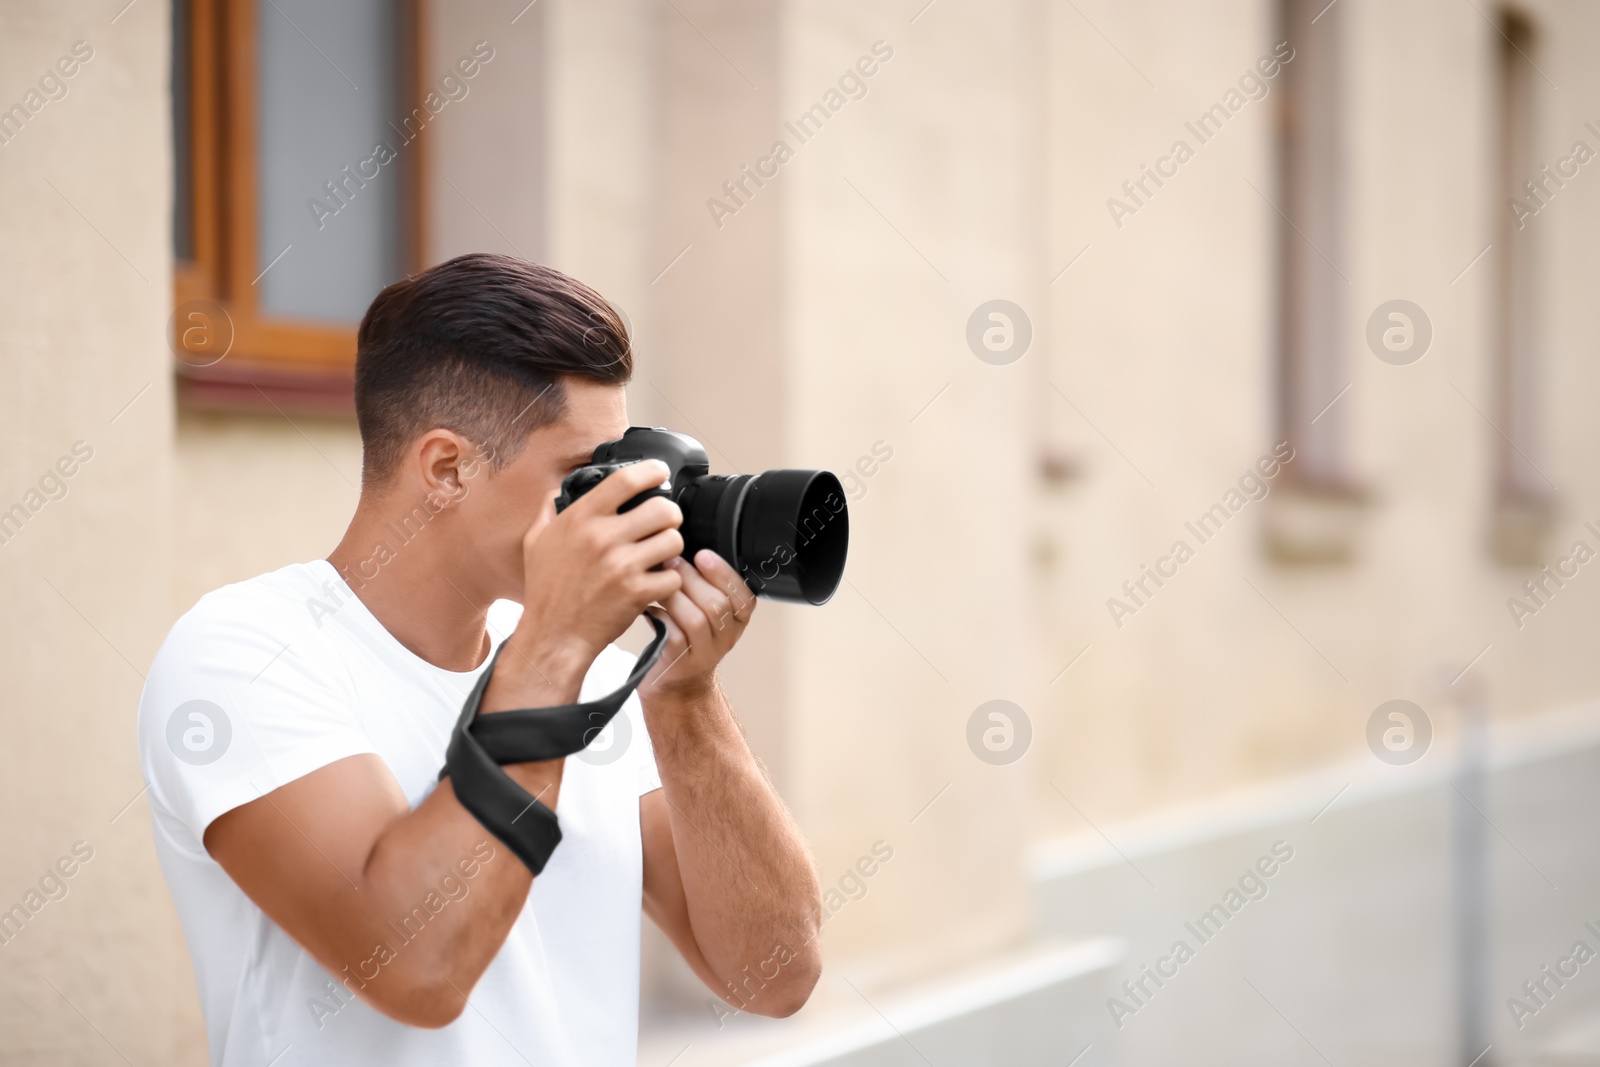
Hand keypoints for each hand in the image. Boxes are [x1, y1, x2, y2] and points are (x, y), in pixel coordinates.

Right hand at [496, 461, 684, 705]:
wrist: (553, 637)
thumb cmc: (546, 591)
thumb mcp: (536, 542)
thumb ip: (548, 511)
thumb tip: (559, 490)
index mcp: (580, 519)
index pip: (625, 480)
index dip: (651, 471)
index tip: (659, 471)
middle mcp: (602, 538)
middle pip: (663, 508)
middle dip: (671, 515)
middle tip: (665, 524)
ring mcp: (621, 567)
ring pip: (673, 541)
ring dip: (672, 548)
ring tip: (660, 555)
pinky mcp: (637, 593)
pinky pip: (673, 576)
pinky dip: (669, 581)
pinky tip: (656, 583)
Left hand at [643, 549, 756, 702]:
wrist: (674, 683)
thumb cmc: (685, 635)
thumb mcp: (703, 608)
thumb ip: (703, 582)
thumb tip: (681, 543)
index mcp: (737, 620)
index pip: (745, 596)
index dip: (724, 574)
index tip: (703, 555)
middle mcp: (726, 638)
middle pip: (718, 604)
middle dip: (692, 578)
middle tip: (671, 561)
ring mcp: (705, 654)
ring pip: (697, 619)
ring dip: (675, 596)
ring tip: (659, 581)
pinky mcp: (681, 664)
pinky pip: (674, 636)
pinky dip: (661, 617)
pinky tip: (649, 608)